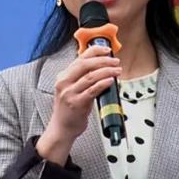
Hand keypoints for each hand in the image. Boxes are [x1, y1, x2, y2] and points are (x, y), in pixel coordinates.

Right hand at [37, 45, 120, 162]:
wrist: (61, 128)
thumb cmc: (68, 110)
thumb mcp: (70, 89)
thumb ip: (81, 78)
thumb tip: (101, 67)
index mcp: (63, 76)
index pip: (80, 58)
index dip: (95, 51)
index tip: (107, 50)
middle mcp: (64, 82)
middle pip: (85, 64)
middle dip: (103, 60)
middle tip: (115, 61)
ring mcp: (69, 93)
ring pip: (91, 76)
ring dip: (107, 71)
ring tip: (117, 70)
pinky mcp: (76, 103)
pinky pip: (92, 90)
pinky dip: (103, 83)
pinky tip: (110, 80)